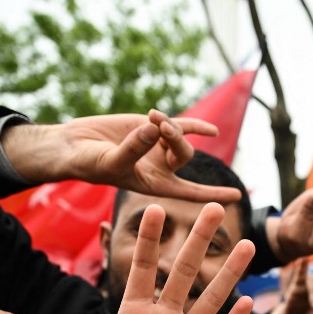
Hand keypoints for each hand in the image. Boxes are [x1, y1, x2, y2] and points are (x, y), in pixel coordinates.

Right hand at [2, 109, 241, 204]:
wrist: (74, 146)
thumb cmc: (90, 163)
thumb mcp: (112, 160)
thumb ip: (134, 147)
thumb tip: (157, 129)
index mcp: (155, 185)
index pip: (191, 192)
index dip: (214, 194)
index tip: (238, 197)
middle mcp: (161, 168)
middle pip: (185, 154)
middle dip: (178, 139)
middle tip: (159, 126)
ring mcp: (158, 147)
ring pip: (180, 136)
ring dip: (170, 125)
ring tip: (151, 117)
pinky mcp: (151, 127)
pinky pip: (179, 125)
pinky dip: (193, 125)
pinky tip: (212, 130)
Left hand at [73, 202, 253, 313]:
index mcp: (135, 310)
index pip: (144, 269)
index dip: (150, 240)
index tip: (156, 208)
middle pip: (186, 272)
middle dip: (199, 240)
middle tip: (213, 208)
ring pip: (210, 299)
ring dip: (229, 273)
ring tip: (246, 245)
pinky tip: (249, 301)